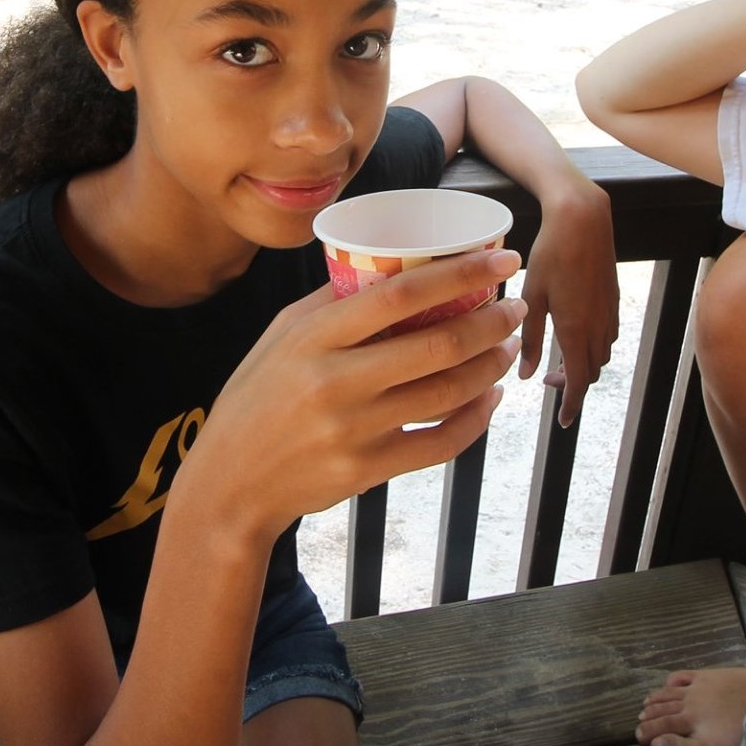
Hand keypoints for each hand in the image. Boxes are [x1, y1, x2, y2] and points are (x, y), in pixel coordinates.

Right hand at [178, 248, 528, 545]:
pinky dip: (475, 418)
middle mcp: (334, 381)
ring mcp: (354, 430)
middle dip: (490, 322)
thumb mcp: (278, 338)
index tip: (501, 260)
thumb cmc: (256, 400)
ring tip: (505, 346)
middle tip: (515, 306)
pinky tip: (488, 398)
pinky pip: (440, 443)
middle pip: (436, 344)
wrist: (230, 485)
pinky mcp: (368, 470)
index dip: (459, 273)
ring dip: (489, 366)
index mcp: (312, 338)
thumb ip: (328, 303)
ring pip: (447, 392)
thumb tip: (387, 263)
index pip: (399, 293)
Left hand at [519, 180, 618, 427]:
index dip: (571, 405)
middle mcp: (599, 326)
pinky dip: (595, 347)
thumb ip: (534, 339)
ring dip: (586, 366)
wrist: (583, 220)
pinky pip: (608, 336)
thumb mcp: (533, 297)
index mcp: (576, 329)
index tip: (563, 421)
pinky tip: (576, 335)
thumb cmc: (551, 254)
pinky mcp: (614, 300)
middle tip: (550, 383)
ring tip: (561, 361)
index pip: (579, 381)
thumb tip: (528, 375)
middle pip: (593, 372)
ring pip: (602, 355)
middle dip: (575, 385)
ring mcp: (611, 313)